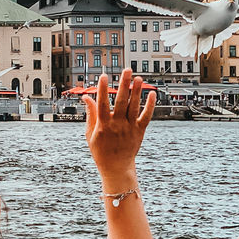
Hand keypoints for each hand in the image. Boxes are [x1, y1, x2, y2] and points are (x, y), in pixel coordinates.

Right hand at [83, 70, 155, 184]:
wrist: (116, 168)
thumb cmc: (101, 151)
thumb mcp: (90, 133)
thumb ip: (90, 114)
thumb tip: (87, 97)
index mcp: (104, 125)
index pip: (103, 104)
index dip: (103, 89)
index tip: (104, 76)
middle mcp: (118, 125)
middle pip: (122, 101)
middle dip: (124, 84)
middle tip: (127, 70)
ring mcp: (130, 128)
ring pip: (134, 107)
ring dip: (137, 91)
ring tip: (139, 78)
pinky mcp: (140, 132)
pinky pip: (146, 117)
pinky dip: (150, 106)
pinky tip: (151, 94)